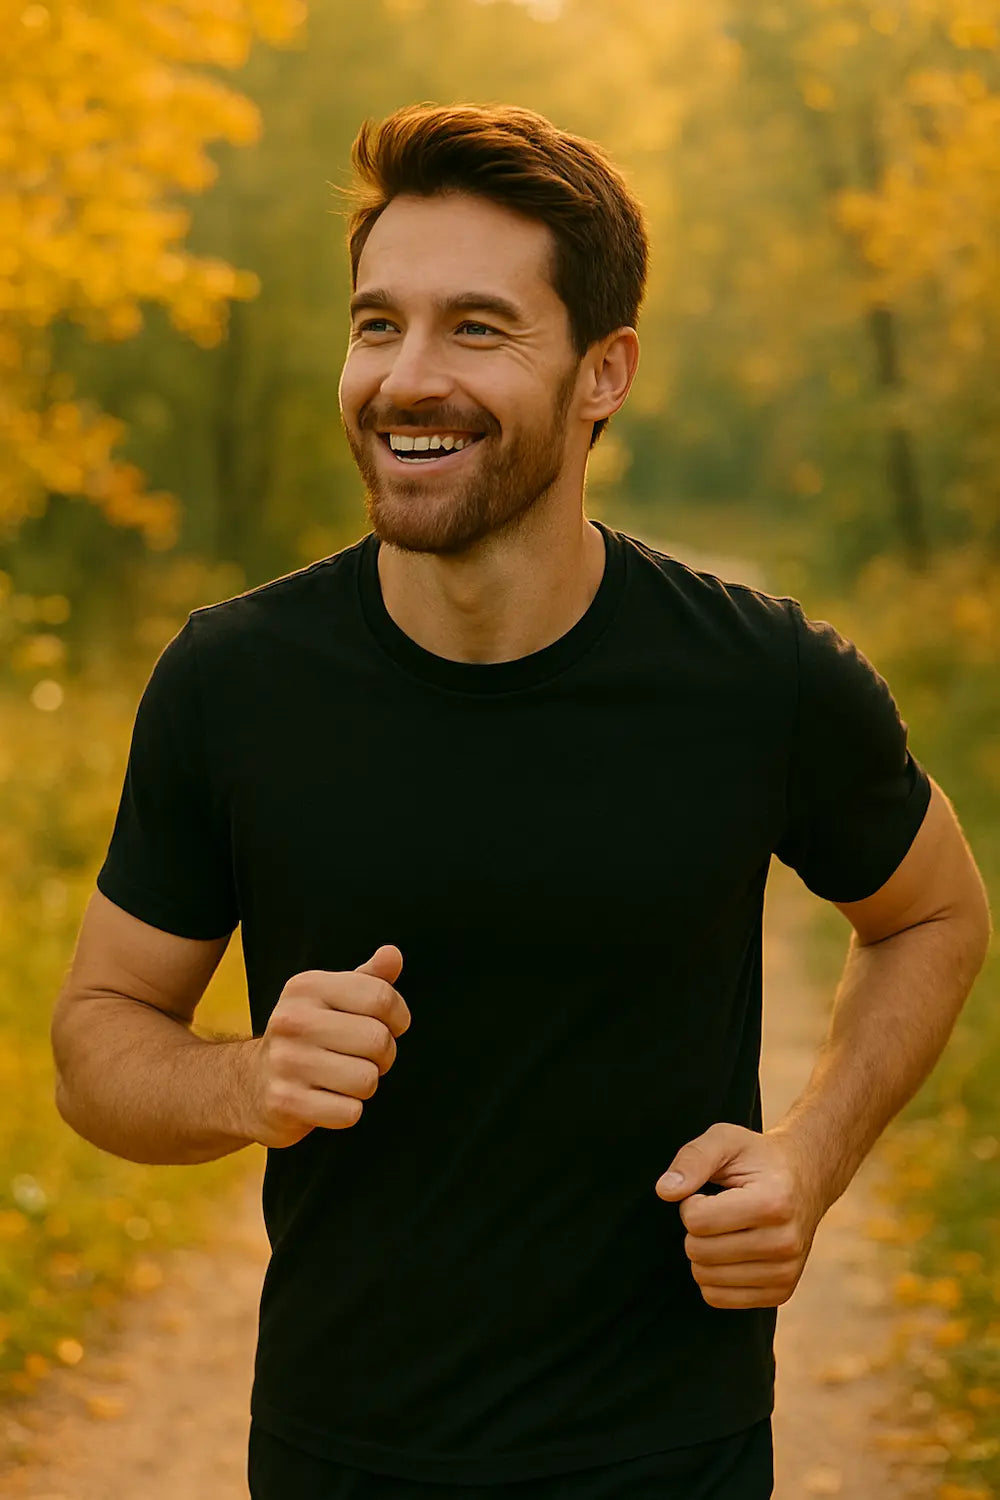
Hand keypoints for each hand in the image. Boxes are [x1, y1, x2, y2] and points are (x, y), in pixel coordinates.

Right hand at [246, 945, 409, 1148]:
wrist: (249, 1084)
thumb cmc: (305, 1037)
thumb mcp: (332, 999)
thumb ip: (368, 978)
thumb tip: (393, 954)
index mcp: (307, 986)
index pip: (381, 997)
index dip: (398, 1017)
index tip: (387, 1026)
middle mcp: (292, 1019)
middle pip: (378, 1040)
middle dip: (382, 1056)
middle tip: (361, 1057)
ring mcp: (286, 1061)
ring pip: (367, 1080)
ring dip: (364, 1086)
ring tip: (341, 1078)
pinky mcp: (285, 1102)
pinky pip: (349, 1113)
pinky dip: (346, 1111)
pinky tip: (325, 1099)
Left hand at [653, 1123, 826, 1308]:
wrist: (806, 1179)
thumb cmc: (758, 1158)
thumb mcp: (726, 1139)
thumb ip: (693, 1158)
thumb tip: (665, 1190)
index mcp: (773, 1202)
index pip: (697, 1221)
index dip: (691, 1203)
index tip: (709, 1192)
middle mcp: (785, 1242)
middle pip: (699, 1252)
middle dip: (696, 1229)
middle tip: (718, 1210)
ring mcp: (786, 1272)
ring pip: (706, 1280)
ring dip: (704, 1253)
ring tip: (727, 1229)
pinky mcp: (781, 1292)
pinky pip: (718, 1298)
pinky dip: (713, 1277)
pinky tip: (731, 1252)